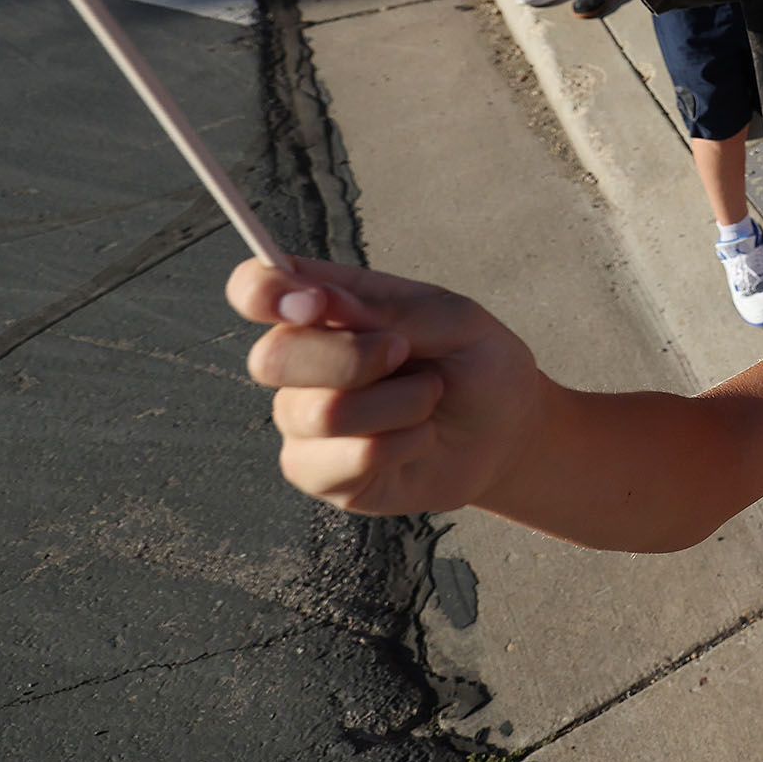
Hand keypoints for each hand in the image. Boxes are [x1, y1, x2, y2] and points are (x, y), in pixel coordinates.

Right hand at [228, 253, 544, 517]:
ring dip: (397, 403)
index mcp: (325, 307)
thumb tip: (321, 299)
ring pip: (320, 412)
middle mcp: (301, 362)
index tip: (313, 303)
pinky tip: (420, 436)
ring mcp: (303, 421)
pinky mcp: (319, 473)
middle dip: (351, 358)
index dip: (264, 293)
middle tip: (405, 353)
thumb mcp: (455, 320)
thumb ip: (390, 309)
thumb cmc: (475, 363)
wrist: (507, 430)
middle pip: (271, 358)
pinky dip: (402, 442)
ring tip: (429, 396)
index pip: (255, 289)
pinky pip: (347, 459)